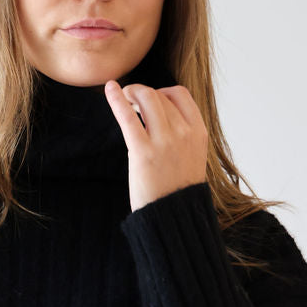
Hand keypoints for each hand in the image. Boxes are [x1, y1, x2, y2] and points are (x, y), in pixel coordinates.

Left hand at [105, 79, 208, 211]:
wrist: (174, 218)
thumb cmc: (178, 190)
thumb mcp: (191, 156)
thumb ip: (182, 134)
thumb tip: (163, 114)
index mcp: (198, 133)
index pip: (180, 94)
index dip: (162, 91)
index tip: (152, 100)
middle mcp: (183, 133)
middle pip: (159, 95)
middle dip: (142, 93)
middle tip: (131, 100)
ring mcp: (164, 141)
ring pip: (146, 98)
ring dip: (131, 93)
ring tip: (123, 98)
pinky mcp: (142, 151)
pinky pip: (128, 117)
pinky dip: (116, 99)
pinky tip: (108, 88)